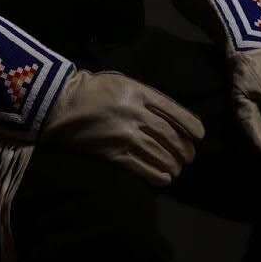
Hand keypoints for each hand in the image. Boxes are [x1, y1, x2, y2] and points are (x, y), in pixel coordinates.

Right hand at [40, 68, 204, 186]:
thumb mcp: (123, 83)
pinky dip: (156, 174)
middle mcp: (134, 112)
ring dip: (172, 163)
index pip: (173, 110)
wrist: (60, 104)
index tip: (200, 135)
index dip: (190, 124)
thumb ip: (145, 97)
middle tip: (189, 156)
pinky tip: (164, 178)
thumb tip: (169, 116)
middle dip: (183, 148)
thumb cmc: (93, 90)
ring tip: (177, 169)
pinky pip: (140, 167)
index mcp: (138, 92)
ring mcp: (124, 134)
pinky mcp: (112, 152)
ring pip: (158, 152)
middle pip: (169, 135)